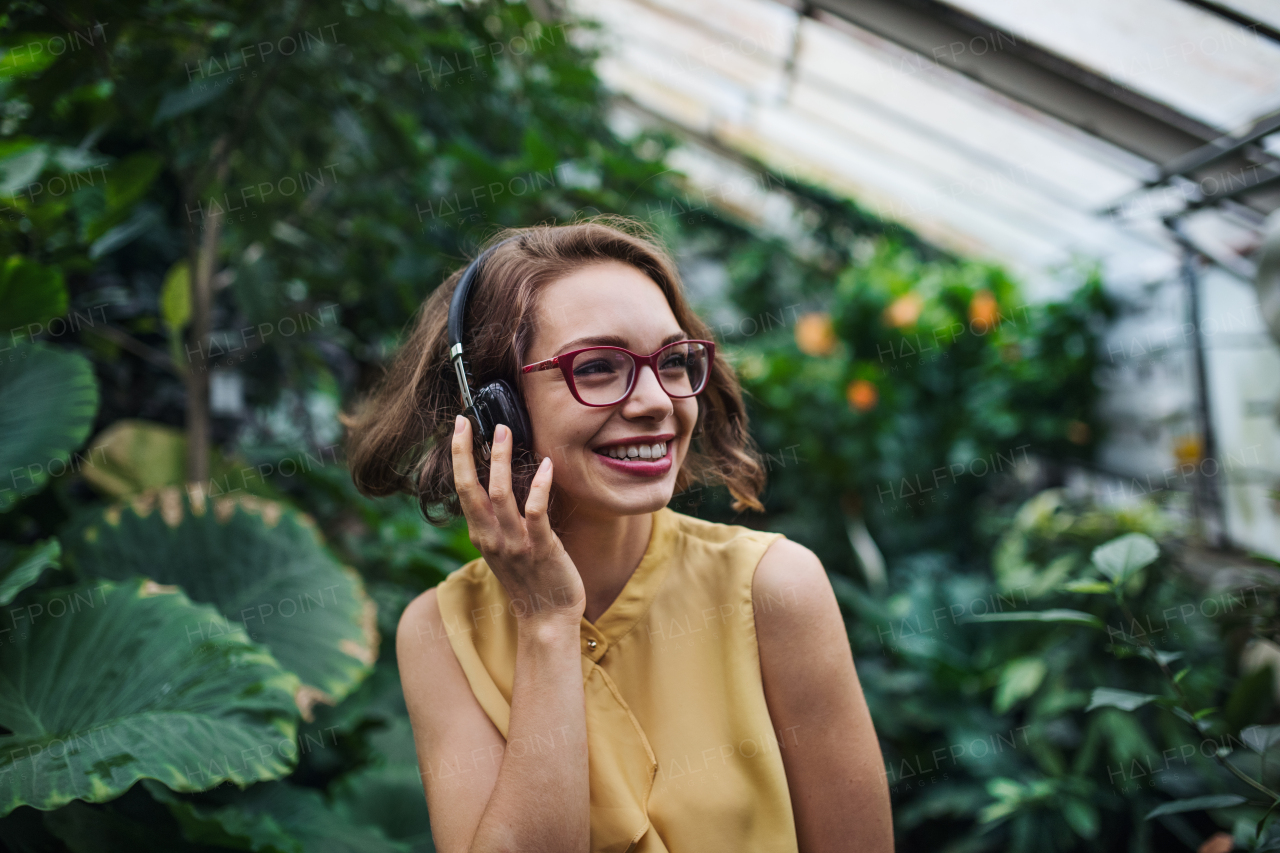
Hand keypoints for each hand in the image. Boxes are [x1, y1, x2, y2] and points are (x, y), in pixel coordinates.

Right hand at [451, 415, 584, 625]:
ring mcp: (515, 543)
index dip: (459, 457)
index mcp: (481, 535)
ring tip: (504, 432)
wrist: (547, 618)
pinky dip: (539, 485)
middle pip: (471, 489)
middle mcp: (491, 537)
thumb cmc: (531, 581)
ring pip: (500, 494)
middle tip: (471, 421)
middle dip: (467, 452)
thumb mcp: (505, 549)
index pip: (463, 490)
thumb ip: (499, 522)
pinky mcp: (541, 547)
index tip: (459, 428)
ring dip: (500, 460)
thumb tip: (502, 487)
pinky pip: (535, 511)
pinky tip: (546, 465)